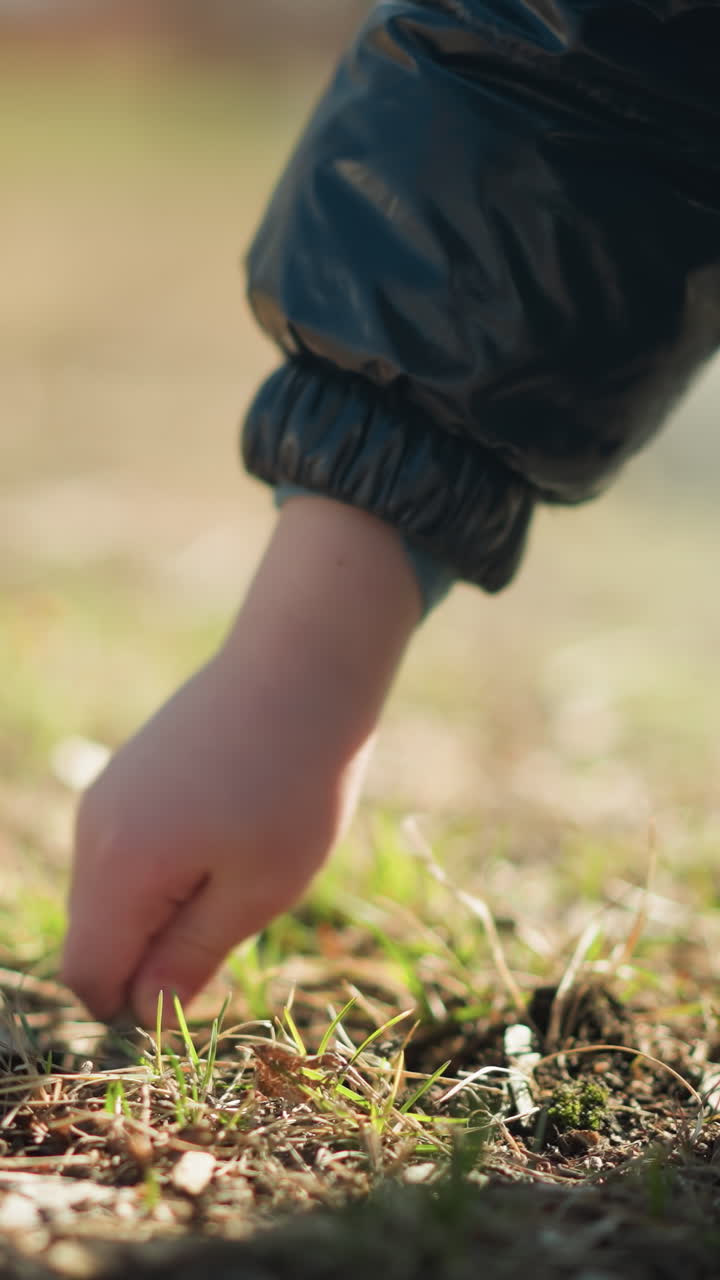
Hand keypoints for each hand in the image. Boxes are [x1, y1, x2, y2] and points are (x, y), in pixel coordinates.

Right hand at [61, 498, 419, 1024]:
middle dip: (153, 955)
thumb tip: (143, 1015)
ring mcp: (108, 796)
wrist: (302, 666)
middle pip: (95, 938)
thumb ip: (190, 958)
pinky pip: (129, 852)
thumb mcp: (258, 890)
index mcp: (118, 869)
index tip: (207, 976)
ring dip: (166, 909)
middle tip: (238, 915)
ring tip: (242, 862)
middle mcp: (95, 832)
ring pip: (113, 895)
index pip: (88, 978)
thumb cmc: (293, 783)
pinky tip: (231, 830)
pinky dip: (168, 869)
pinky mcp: (131, 774)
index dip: (137, 1005)